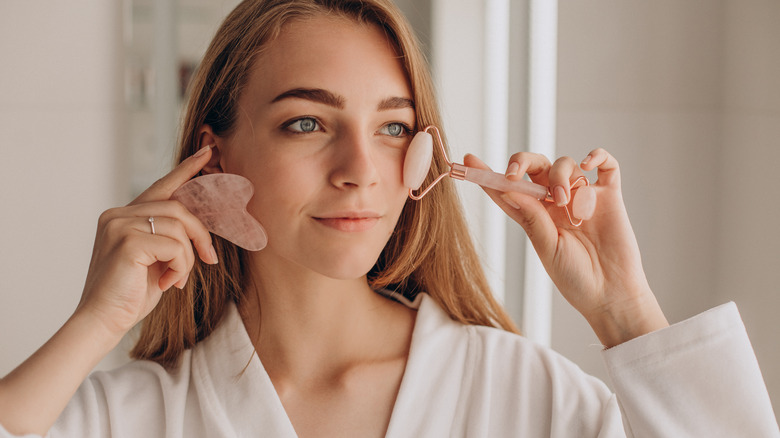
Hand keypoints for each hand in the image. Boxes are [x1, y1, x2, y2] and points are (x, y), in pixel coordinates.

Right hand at [76, 147, 217, 336]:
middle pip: (179, 207)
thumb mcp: (154, 260)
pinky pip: (175, 245)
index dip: (186, 170)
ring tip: (176, 279)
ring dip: (188, 257)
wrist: (102, 322)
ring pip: (180, 226)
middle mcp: (118, 215)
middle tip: (210, 259)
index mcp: (122, 216)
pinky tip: (168, 283)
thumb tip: (196, 226)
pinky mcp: (128, 241)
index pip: (160, 187)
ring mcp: (120, 225)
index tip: (207, 153)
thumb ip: (167, 238)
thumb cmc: (129, 295)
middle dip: (200, 234)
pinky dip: (180, 266)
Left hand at [464, 149, 667, 346]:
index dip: (487, 174)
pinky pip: (606, 165)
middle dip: (522, 162)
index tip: (468, 161)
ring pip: (566, 164)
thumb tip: (508, 189)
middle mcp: (555, 202)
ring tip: (563, 202)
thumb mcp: (547, 248)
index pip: (507, 189)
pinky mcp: (609, 196)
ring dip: (560, 176)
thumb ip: (532, 217)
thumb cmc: (575, 278)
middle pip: (536, 166)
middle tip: (514, 174)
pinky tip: (588, 163)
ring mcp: (582, 197)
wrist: (610, 294)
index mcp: (534, 215)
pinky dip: (598, 156)